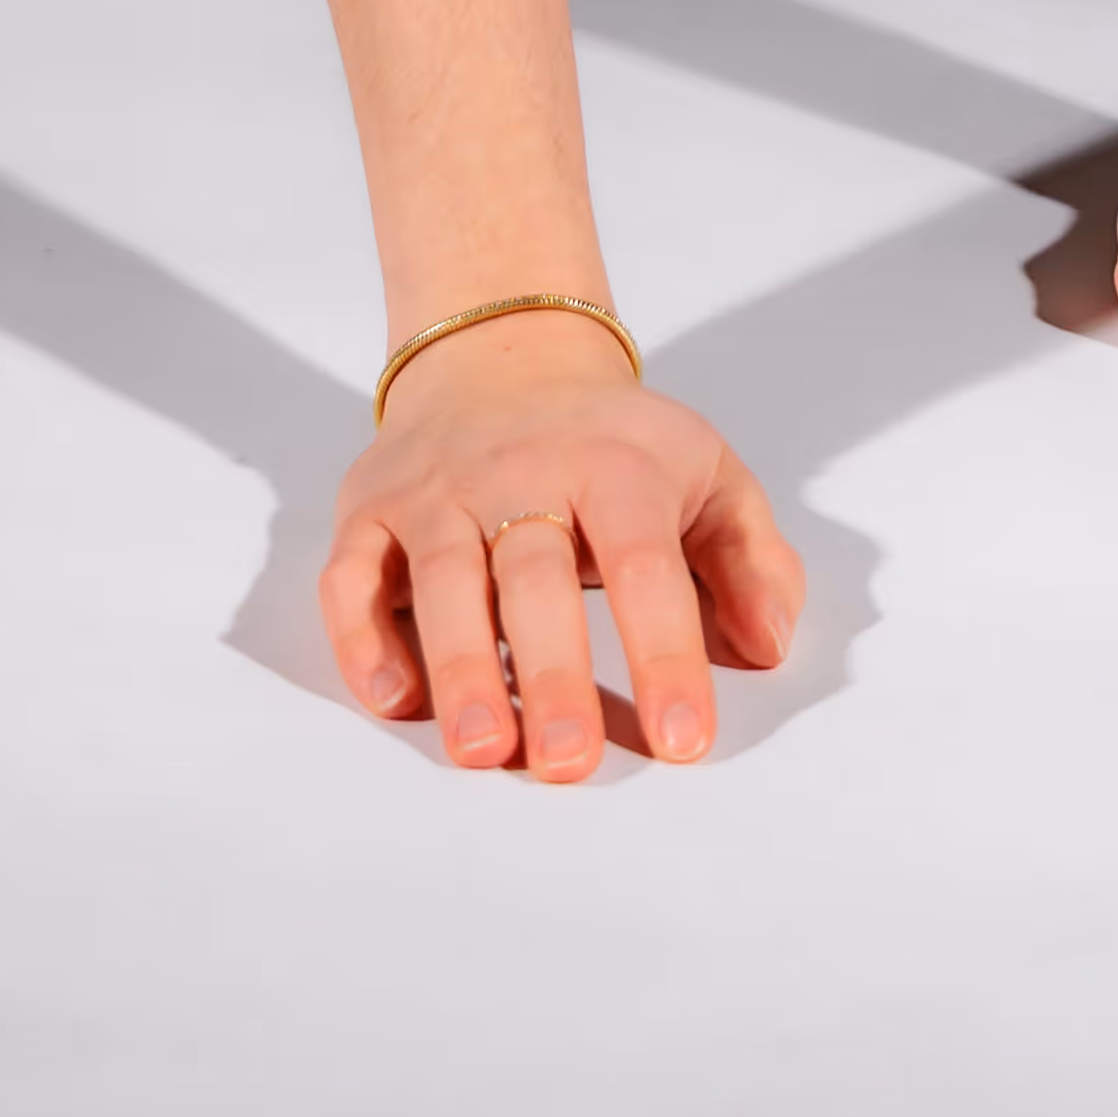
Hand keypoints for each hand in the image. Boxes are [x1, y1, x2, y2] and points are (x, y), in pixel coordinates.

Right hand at [322, 319, 805, 779]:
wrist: (506, 355)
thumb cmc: (617, 447)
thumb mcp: (708, 475)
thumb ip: (752, 558)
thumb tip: (766, 644)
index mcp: (614, 463)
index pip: (644, 561)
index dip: (665, 651)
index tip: (683, 741)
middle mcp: (518, 468)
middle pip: (534, 573)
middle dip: (551, 670)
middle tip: (568, 761)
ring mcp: (437, 486)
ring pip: (441, 575)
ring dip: (460, 664)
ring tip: (483, 747)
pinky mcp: (371, 506)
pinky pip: (352, 573)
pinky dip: (362, 636)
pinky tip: (393, 698)